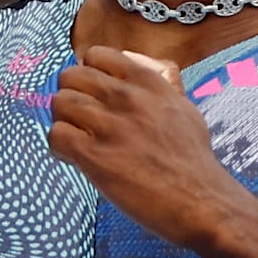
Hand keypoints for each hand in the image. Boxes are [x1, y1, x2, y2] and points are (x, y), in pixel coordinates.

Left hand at [49, 46, 253, 249]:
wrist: (201, 202)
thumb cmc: (194, 160)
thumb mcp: (186, 110)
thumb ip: (165, 86)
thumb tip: (156, 67)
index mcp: (148, 82)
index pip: (97, 55)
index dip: (87, 72)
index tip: (91, 92)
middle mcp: (128, 98)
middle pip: (71, 77)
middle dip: (69, 96)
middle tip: (78, 118)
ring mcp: (111, 126)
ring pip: (60, 103)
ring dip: (62, 121)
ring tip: (76, 139)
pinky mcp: (96, 157)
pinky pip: (56, 135)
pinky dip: (58, 147)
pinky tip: (73, 158)